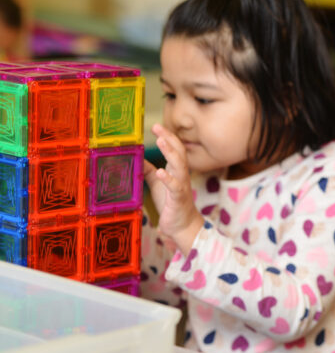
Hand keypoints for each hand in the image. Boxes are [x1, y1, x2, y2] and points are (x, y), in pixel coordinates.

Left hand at [144, 124, 203, 251]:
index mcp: (176, 170)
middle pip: (179, 152)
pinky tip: (161, 172)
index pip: (174, 148)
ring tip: (161, 141)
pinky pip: (175, 186)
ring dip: (170, 152)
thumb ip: (148, 170)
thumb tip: (135, 156)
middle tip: (158, 127)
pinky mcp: (178, 198)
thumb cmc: (169, 203)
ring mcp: (181, 186)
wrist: (181, 225)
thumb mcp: (156, 183)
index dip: (167, 136)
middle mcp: (181, 175)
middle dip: (169, 138)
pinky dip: (168, 178)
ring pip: (180, 165)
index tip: (156, 126)